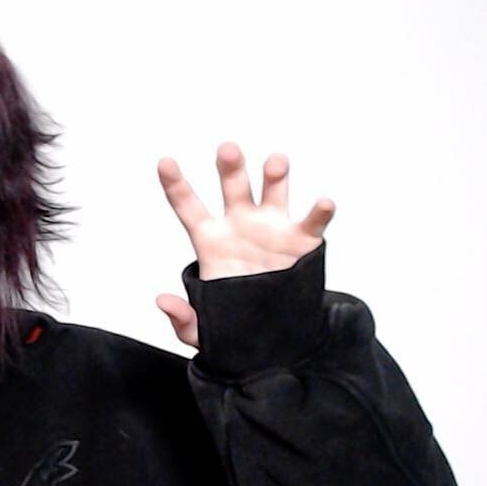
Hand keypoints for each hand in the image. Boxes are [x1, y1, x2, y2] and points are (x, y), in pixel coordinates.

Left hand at [154, 141, 335, 347]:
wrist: (274, 336)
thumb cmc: (233, 325)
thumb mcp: (202, 331)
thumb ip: (183, 318)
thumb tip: (163, 301)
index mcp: (211, 241)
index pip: (188, 207)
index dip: (175, 185)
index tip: (164, 162)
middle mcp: (240, 224)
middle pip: (233, 188)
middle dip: (231, 167)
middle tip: (227, 149)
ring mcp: (272, 228)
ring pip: (273, 192)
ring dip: (275, 175)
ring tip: (276, 162)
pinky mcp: (302, 241)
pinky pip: (312, 222)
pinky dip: (320, 211)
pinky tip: (323, 203)